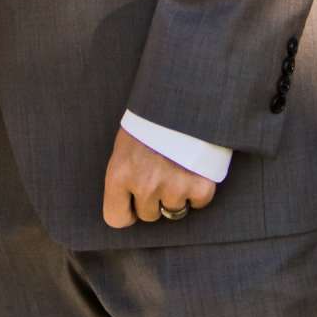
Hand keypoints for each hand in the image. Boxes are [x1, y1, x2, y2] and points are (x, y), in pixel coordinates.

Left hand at [100, 127, 216, 229]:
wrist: (184, 98)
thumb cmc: (150, 120)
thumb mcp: (126, 144)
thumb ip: (125, 175)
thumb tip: (128, 205)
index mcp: (120, 173)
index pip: (116, 218)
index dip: (126, 211)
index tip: (133, 203)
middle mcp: (145, 185)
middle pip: (148, 215)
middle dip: (154, 200)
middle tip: (160, 173)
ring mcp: (174, 187)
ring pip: (173, 211)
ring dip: (177, 195)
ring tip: (178, 167)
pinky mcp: (200, 186)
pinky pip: (198, 203)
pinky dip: (198, 190)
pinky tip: (194, 169)